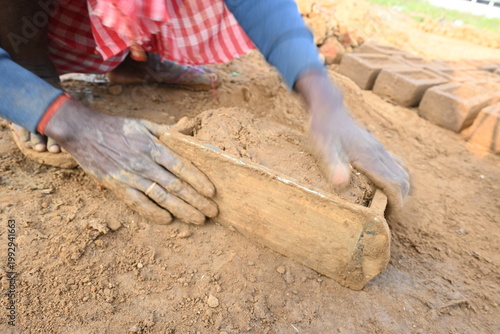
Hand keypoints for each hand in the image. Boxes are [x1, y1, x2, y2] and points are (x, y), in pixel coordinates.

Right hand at [44, 99, 217, 224]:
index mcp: (153, 147)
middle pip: (176, 185)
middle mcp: (144, 163)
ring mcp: (130, 176)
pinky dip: (152, 213)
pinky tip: (168, 220)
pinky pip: (137, 203)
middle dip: (197, 200)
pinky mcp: (117, 186)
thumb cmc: (116, 127)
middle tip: (212, 212)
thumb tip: (187, 128)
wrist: (82, 131)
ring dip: (182, 210)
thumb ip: (166, 131)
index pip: (181, 166)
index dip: (198, 180)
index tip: (212, 192)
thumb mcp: (143, 124)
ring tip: (198, 219)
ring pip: (161, 197)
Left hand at [295, 71, 409, 211]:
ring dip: (399, 190)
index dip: (396, 204)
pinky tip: (380, 187)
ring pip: (402, 172)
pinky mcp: (375, 147)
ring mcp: (379, 149)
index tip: (387, 217)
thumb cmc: (323, 130)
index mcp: (371, 157)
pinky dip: (394, 180)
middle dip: (400, 200)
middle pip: (404, 180)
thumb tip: (341, 183)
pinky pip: (394, 166)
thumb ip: (333, 165)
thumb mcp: (323, 149)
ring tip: (384, 204)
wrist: (327, 109)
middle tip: (386, 214)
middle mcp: (380, 153)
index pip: (396, 184)